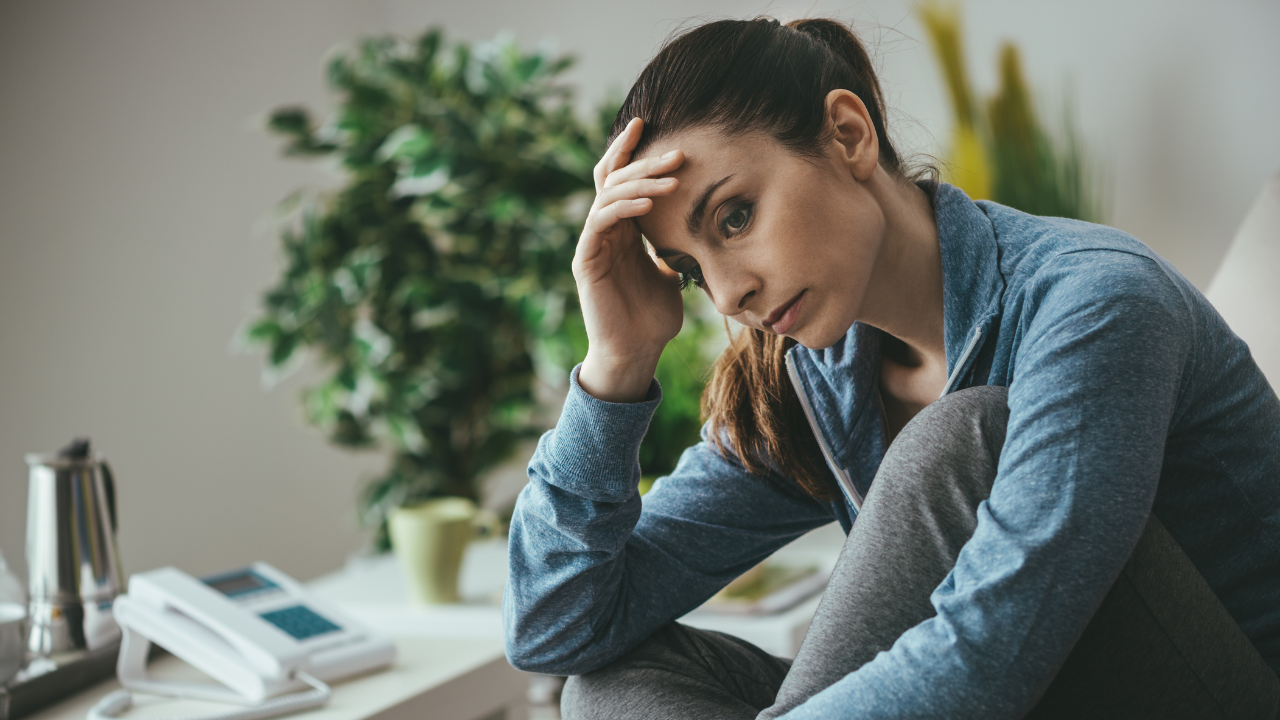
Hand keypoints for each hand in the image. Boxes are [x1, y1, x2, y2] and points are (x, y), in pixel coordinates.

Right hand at [573, 118, 684, 402]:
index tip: (653, 125)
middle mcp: (604, 231)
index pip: (621, 179)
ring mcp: (593, 244)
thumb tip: (702, 226)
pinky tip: (648, 203)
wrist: (635, 354)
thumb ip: (677, 247)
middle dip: (645, 162)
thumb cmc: (654, 318)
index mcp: (624, 230)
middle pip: (615, 179)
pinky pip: (600, 222)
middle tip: (677, 152)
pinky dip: (623, 207)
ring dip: (640, 182)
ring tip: (671, 177)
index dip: (632, 151)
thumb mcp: (674, 274)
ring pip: (608, 196)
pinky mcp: (586, 260)